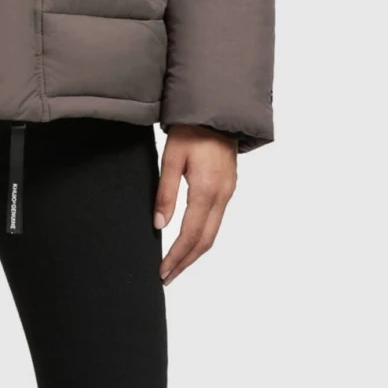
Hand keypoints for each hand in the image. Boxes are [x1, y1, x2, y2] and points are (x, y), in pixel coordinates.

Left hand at [154, 125, 237, 282]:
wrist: (217, 110)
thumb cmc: (191, 130)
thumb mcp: (170, 158)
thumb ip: (165, 193)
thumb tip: (158, 225)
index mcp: (206, 189)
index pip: (190, 234)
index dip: (176, 256)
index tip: (162, 271)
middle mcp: (222, 195)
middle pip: (205, 241)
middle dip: (186, 262)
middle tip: (167, 276)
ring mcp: (228, 192)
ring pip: (212, 233)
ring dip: (194, 253)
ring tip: (175, 265)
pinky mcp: (228, 188)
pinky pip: (216, 221)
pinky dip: (202, 238)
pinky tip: (189, 242)